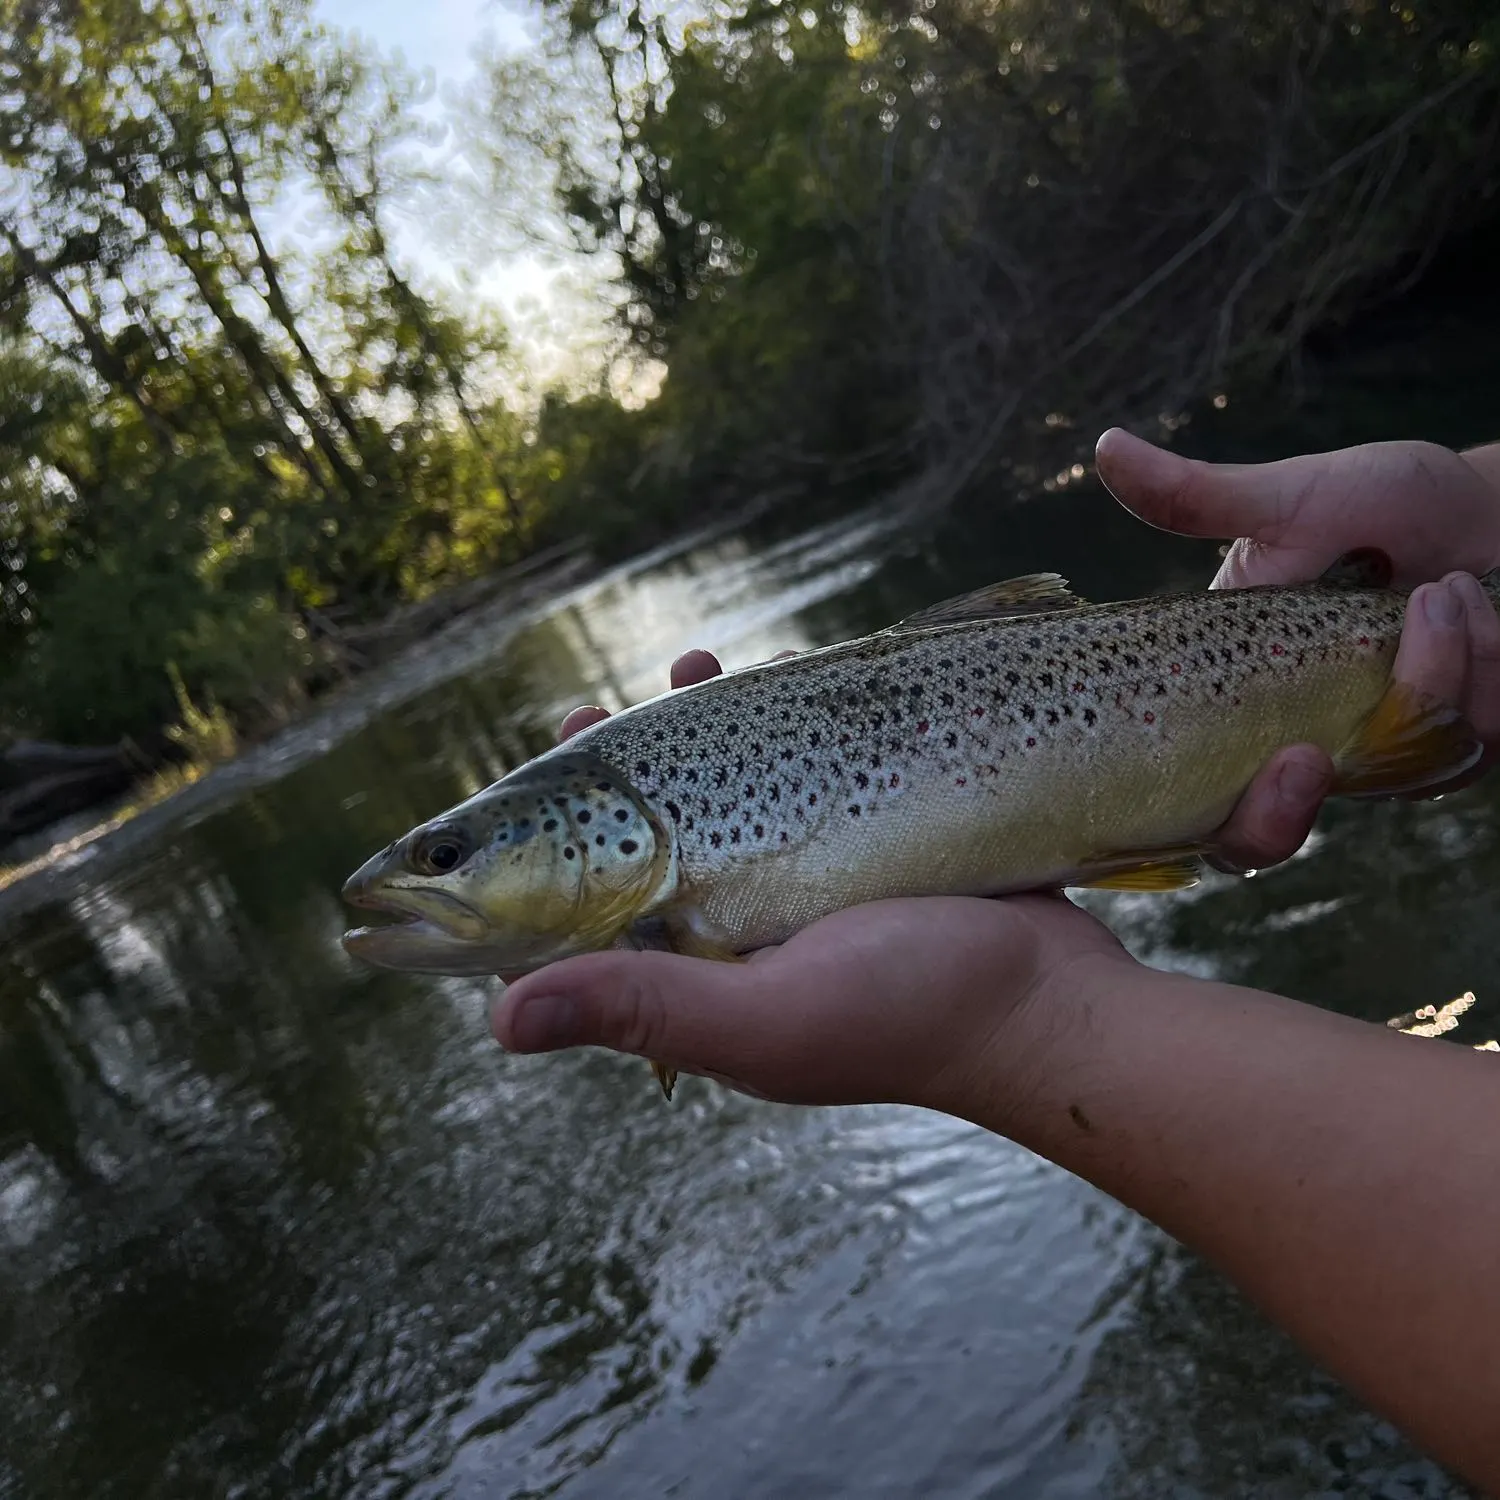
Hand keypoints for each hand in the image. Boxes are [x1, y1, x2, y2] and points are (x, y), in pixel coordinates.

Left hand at [493, 577, 1475, 1104]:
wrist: (1055, 1003)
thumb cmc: (911, 1016)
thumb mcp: (765, 1014)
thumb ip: (642, 1008)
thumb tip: (496, 1022)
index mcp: (691, 987)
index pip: (581, 924)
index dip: (536, 859)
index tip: (528, 776)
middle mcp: (730, 945)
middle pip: (640, 855)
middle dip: (611, 776)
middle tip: (594, 709)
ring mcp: (794, 900)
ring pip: (717, 810)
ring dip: (691, 741)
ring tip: (692, 669)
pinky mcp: (853, 864)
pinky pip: (791, 790)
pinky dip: (771, 738)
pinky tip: (772, 692)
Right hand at [1096, 429, 1499, 811]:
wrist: (1492, 509)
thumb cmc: (1386, 503)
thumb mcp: (1288, 499)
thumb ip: (1196, 496)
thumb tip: (1104, 448)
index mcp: (1236, 703)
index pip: (1205, 806)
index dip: (1245, 815)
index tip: (1298, 759)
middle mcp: (1296, 745)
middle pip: (1264, 839)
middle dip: (1292, 810)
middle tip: (1320, 751)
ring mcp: (1378, 756)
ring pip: (1398, 770)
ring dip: (1438, 670)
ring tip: (1442, 589)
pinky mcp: (1458, 749)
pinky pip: (1474, 741)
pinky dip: (1480, 663)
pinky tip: (1472, 603)